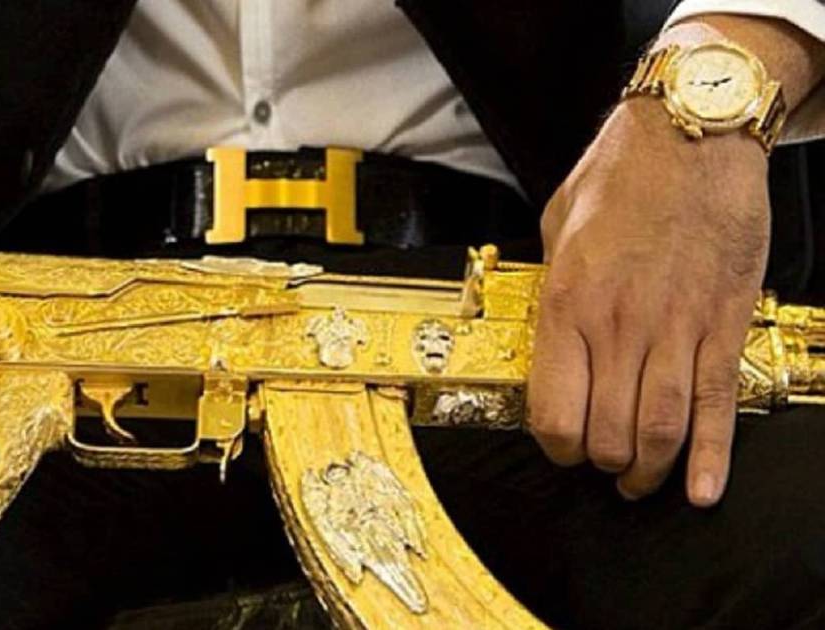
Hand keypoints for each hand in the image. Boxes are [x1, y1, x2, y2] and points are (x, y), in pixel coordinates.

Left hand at [528, 96, 767, 506]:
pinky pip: (716, 406)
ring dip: (648, 471)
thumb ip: (551, 287)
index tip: (559, 446)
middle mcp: (617, 326)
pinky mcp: (722, 324)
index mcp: (566, 304)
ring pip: (659, 432)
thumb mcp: (556, 227)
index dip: (554, 446)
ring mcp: (674, 329)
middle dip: (600, 463)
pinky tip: (704, 489)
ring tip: (640, 483)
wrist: (692, 135)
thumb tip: (550, 329)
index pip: (553, 412)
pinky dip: (713, 457)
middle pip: (605, 434)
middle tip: (601, 465)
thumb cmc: (621, 175)